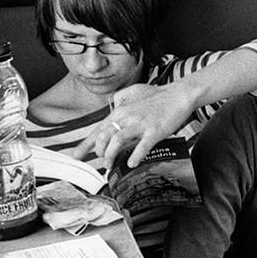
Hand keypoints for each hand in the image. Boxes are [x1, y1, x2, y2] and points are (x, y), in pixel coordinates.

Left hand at [78, 83, 194, 168]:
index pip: (98, 130)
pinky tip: (132, 163)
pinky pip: (142, 146)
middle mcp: (127, 117)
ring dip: (111, 156)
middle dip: (99, 152)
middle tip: (101, 161)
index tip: (76, 155)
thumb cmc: (159, 94)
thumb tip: (112, 105)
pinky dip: (135, 156)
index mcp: (121, 111)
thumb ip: (120, 99)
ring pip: (117, 141)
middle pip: (104, 136)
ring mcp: (141, 124)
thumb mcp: (133, 92)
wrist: (179, 94)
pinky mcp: (155, 131)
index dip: (85, 145)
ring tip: (111, 165)